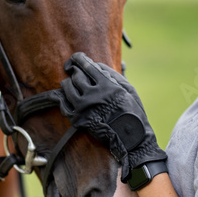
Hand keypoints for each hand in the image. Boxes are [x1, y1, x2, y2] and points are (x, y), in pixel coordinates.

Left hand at [60, 52, 167, 178]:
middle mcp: (93, 95)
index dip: (79, 59)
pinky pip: (64, 104)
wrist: (130, 139)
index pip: (88, 66)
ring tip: (69, 82)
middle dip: (74, 70)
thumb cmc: (133, 113)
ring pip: (67, 88)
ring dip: (67, 82)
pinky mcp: (78, 120)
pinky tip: (68, 97)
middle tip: (72, 68)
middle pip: (76, 76)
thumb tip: (97, 64)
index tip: (76, 57)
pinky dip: (64, 98)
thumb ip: (113, 75)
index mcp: (107, 86)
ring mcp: (84, 108)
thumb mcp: (129, 90)